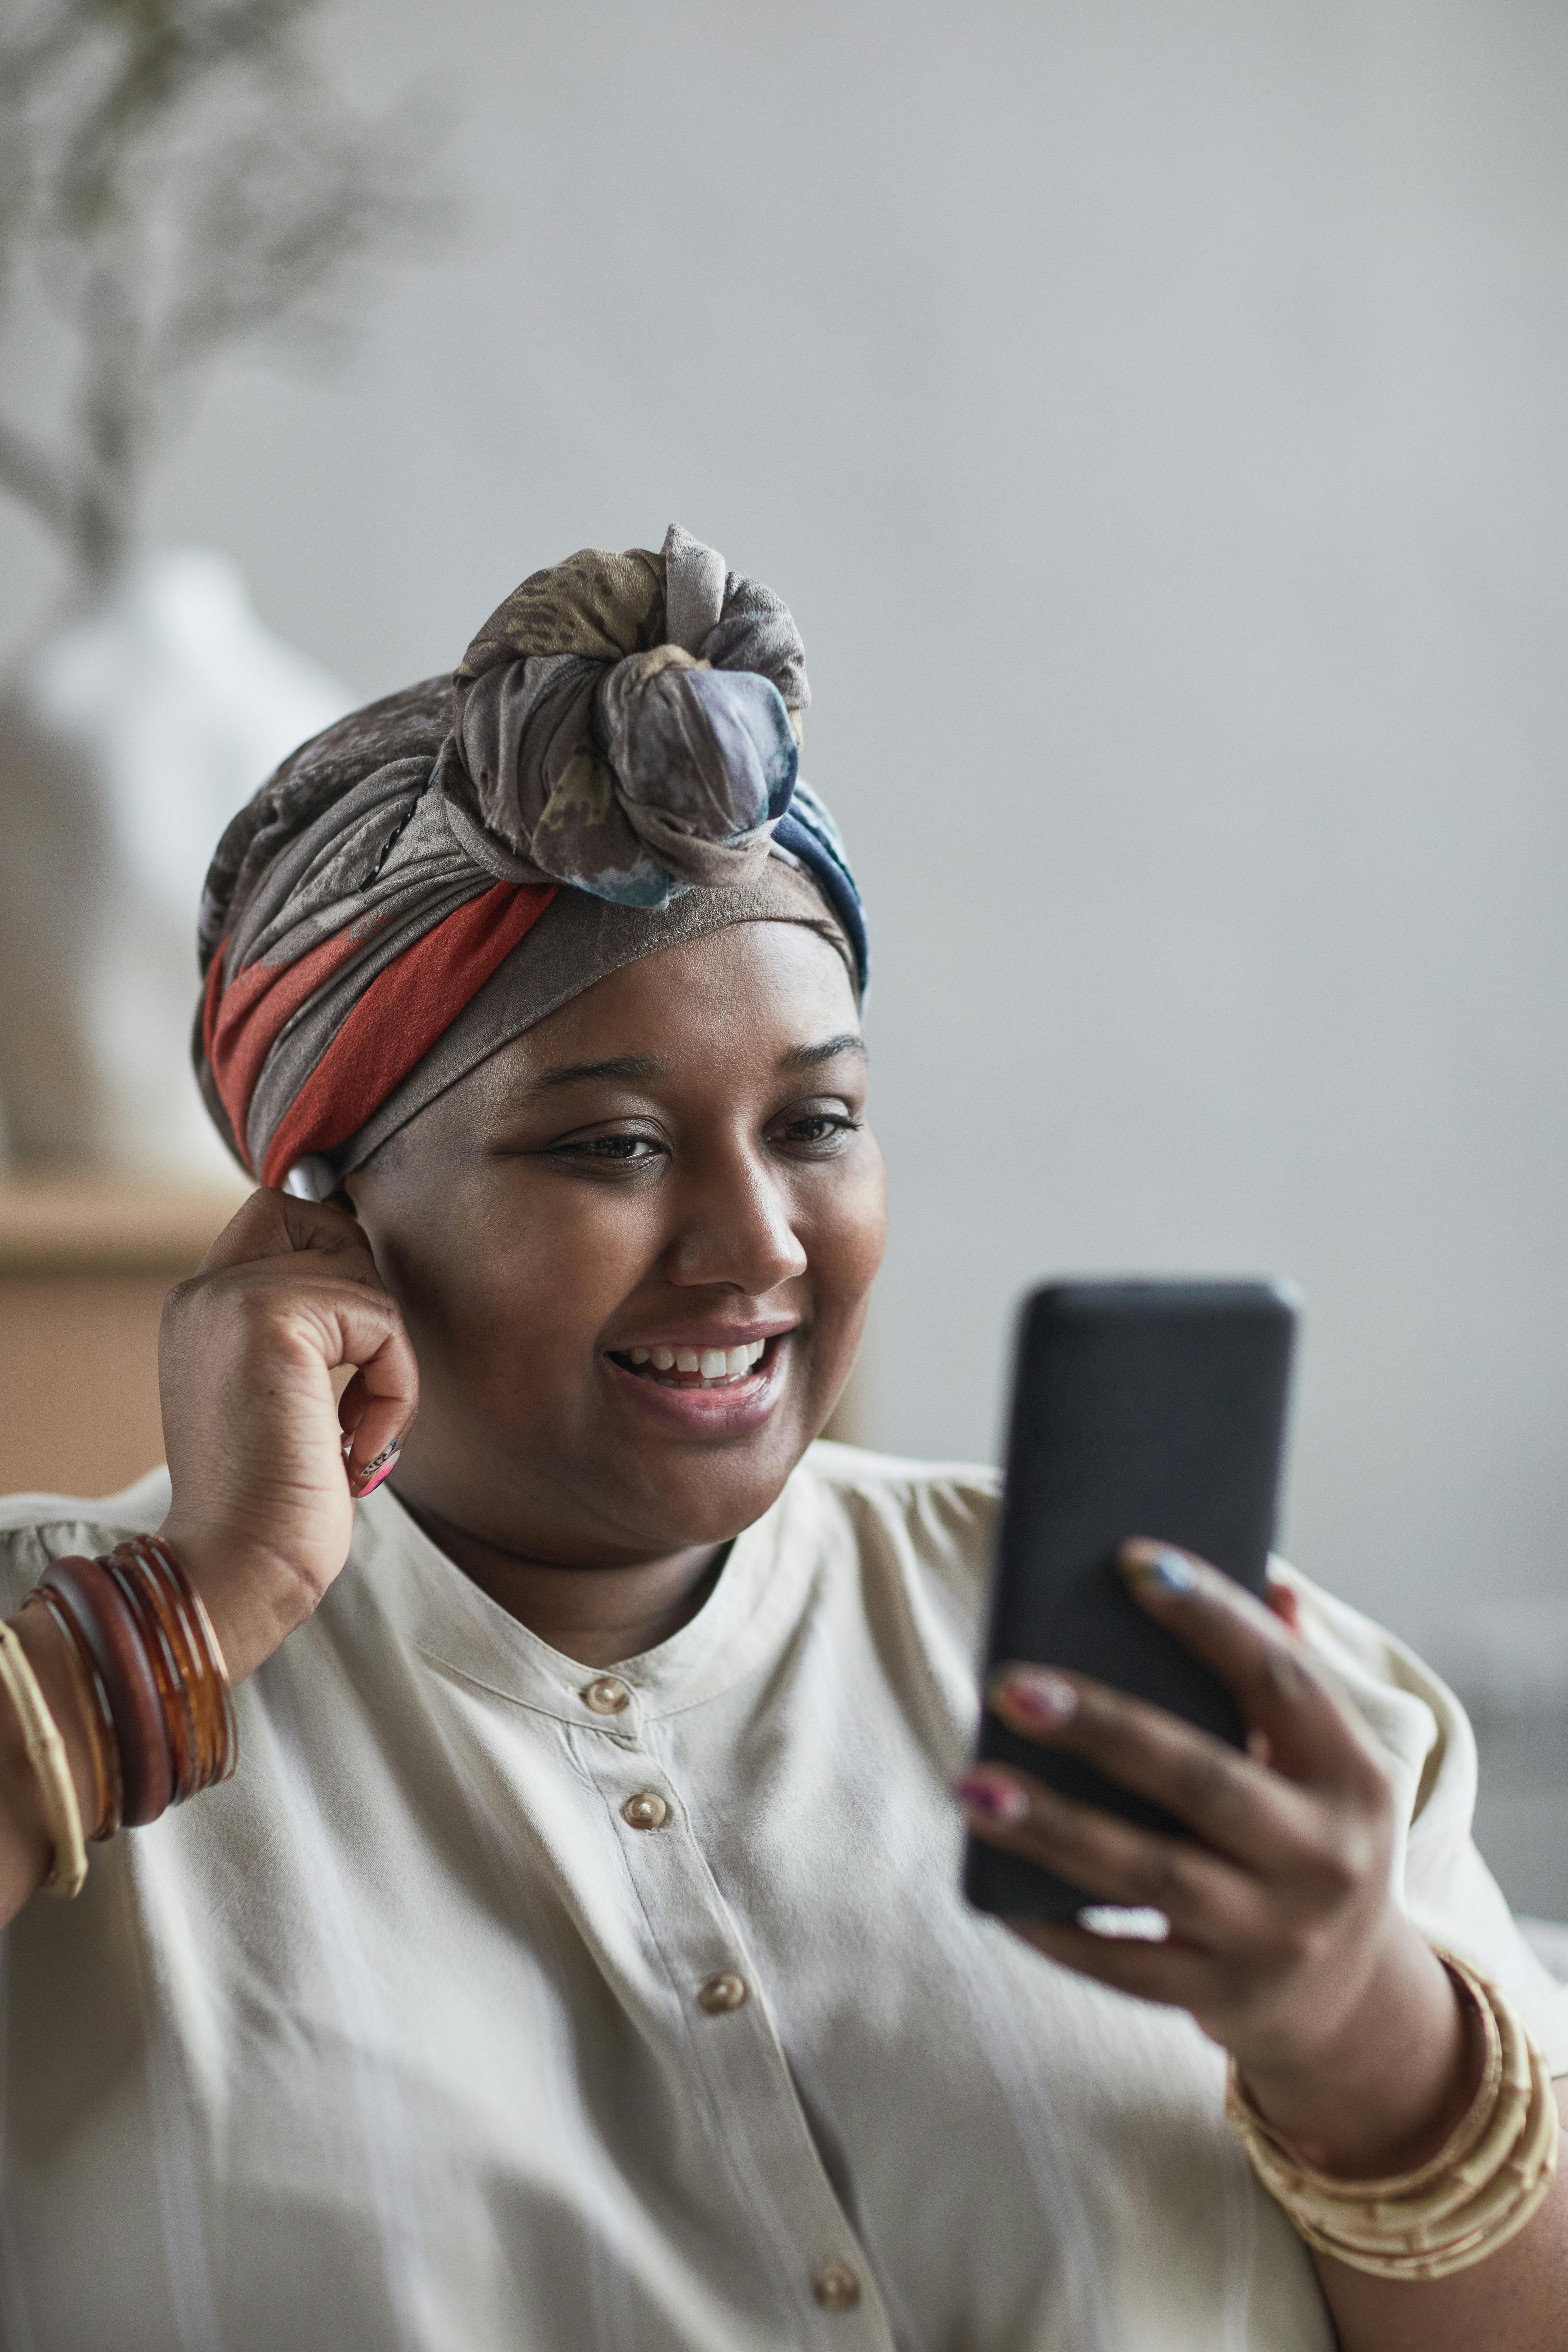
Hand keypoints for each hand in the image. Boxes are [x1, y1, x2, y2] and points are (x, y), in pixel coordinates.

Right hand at [155, 1189, 418, 1683]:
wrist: (239, 1567)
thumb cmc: (275, 1504)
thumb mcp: (282, 1395)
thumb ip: (303, 1333)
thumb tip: (365, 1287)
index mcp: (200, 1309)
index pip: (279, 1220)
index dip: (335, 1262)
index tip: (354, 1349)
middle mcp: (203, 1292)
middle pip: (317, 1218)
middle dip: (362, 1293)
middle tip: (356, 1385)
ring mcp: (231, 1298)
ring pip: (362, 1275)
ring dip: (386, 1360)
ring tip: (354, 1434)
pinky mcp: (272, 1318)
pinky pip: (380, 1319)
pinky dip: (393, 1385)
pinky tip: (356, 1445)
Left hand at [957, 1540, 1477, 2178]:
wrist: (1349, 1999)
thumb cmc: (1309, 1834)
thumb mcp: (1325, 1761)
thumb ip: (1289, 1670)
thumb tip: (1267, 1571)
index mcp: (1354, 1775)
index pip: (1281, 1679)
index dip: (1213, 1617)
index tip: (1131, 1560)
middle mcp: (1325, 1858)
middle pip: (1201, 1780)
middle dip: (1101, 1729)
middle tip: (1009, 1684)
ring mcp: (1273, 1936)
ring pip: (1148, 1875)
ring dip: (1052, 1828)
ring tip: (971, 1784)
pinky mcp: (1221, 1997)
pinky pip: (1123, 1963)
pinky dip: (1057, 1927)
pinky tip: (994, 1887)